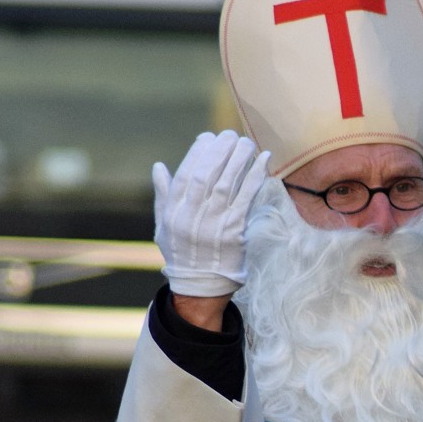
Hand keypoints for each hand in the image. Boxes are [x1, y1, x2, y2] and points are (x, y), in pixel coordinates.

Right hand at [152, 130, 270, 297]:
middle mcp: (192, 215)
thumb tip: (159, 167)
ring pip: (227, 181)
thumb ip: (163, 195)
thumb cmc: (182, 253)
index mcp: (174, 211)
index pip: (186, 172)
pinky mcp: (234, 230)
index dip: (198, 152)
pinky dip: (256, 176)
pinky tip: (263, 159)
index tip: (209, 137)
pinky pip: (246, 197)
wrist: (200, 286)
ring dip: (238, 158)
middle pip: (207, 173)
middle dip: (219, 150)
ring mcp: (213, 222)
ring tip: (246, 142)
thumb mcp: (164, 226)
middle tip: (230, 135)